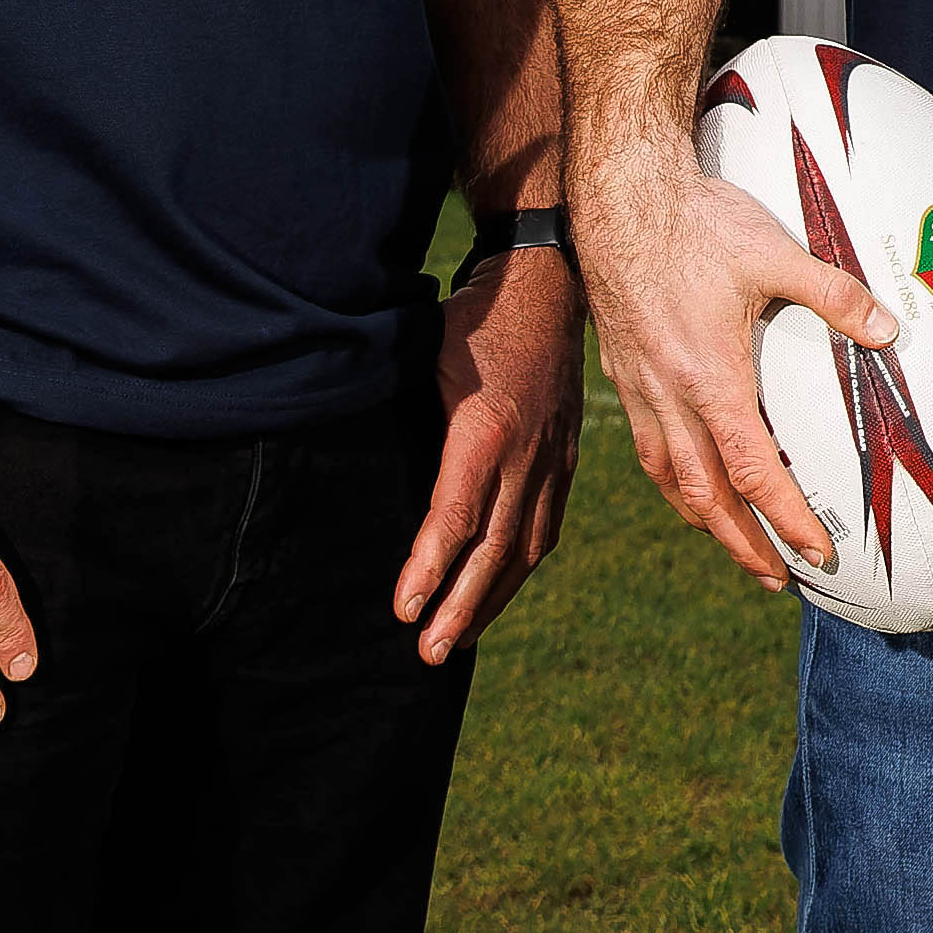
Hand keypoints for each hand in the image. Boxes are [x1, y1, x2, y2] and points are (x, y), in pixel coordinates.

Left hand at [394, 235, 582, 663]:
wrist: (547, 279)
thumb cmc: (473, 315)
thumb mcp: (424, 353)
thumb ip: (407, 415)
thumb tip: (367, 469)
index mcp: (488, 428)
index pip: (456, 515)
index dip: (429, 568)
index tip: (403, 610)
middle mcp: (528, 452)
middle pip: (496, 547)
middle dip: (459, 606)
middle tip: (426, 653)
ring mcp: (553, 456)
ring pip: (527, 545)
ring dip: (491, 599)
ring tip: (457, 640)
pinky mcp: (565, 455)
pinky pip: (547, 524)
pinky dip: (522, 565)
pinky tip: (501, 588)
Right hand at [563, 139, 898, 590]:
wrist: (620, 194)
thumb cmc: (699, 221)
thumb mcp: (776, 253)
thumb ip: (836, 295)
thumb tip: (888, 331)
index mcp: (710, 377)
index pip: (752, 471)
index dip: (787, 518)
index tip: (818, 552)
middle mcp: (668, 394)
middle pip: (705, 496)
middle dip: (743, 544)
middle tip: (777, 579)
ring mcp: (639, 386)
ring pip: (669, 477)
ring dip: (704, 520)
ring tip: (736, 546)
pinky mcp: (622, 370)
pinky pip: (648, 446)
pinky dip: (672, 479)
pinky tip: (689, 482)